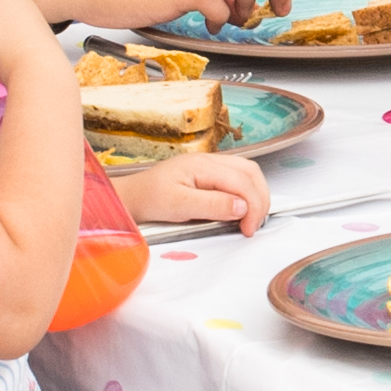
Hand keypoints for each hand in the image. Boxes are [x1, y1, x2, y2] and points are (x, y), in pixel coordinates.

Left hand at [120, 149, 275, 232]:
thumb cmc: (148, 199)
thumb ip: (211, 204)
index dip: (252, 206)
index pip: (242, 181)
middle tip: (252, 226)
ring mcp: (210, 166)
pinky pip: (238, 179)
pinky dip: (247, 194)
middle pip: (251, 173)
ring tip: (250, 219)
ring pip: (248, 174)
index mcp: (202, 165)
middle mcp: (209, 161)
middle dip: (259, 200)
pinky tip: (240, 210)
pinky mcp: (209, 174)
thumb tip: (242, 206)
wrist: (130, 197)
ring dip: (256, 196)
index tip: (248, 229)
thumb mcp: (178, 205)